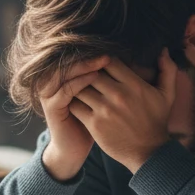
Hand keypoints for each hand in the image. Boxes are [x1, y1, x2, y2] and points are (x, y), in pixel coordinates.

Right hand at [39, 56, 110, 180]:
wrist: (74, 149)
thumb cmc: (93, 123)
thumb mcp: (103, 99)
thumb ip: (114, 80)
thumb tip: (143, 64)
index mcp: (66, 78)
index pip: (77, 56)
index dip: (94, 50)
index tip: (116, 45)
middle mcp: (56, 82)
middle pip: (68, 59)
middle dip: (89, 53)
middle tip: (108, 47)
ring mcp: (51, 94)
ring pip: (64, 71)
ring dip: (83, 65)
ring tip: (103, 60)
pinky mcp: (52, 107)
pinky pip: (64, 90)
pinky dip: (78, 81)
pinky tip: (94, 77)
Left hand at [68, 50, 177, 173]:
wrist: (149, 152)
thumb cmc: (157, 121)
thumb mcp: (167, 95)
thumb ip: (168, 70)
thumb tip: (163, 49)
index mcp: (134, 84)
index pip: (108, 60)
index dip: (101, 59)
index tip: (98, 63)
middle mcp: (118, 95)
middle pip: (91, 72)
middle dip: (86, 72)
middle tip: (81, 73)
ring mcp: (105, 110)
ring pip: (80, 88)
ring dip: (77, 86)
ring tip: (76, 86)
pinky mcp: (94, 124)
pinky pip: (75, 106)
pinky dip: (72, 102)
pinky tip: (75, 102)